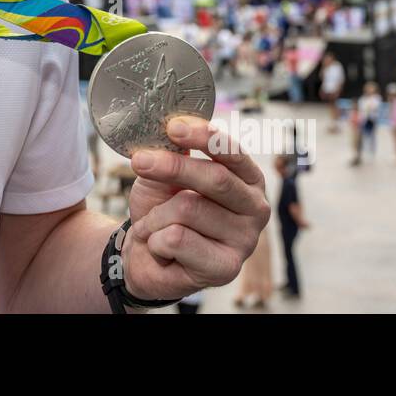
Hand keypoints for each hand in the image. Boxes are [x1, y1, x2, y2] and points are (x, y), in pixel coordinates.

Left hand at [120, 115, 269, 300]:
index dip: (204, 137)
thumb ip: (173, 154)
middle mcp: (256, 208)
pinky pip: (177, 239)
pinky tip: (160, 248)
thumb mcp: (164, 176)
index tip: (173, 127)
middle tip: (140, 161)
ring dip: (155, 216)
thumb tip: (172, 132)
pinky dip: (156, 240)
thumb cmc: (162, 210)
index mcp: (248, 178)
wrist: (145, 257)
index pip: (232, 152)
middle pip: (216, 179)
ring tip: (151, 225)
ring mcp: (245, 240)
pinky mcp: (226, 268)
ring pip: (188, 210)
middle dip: (172, 167)